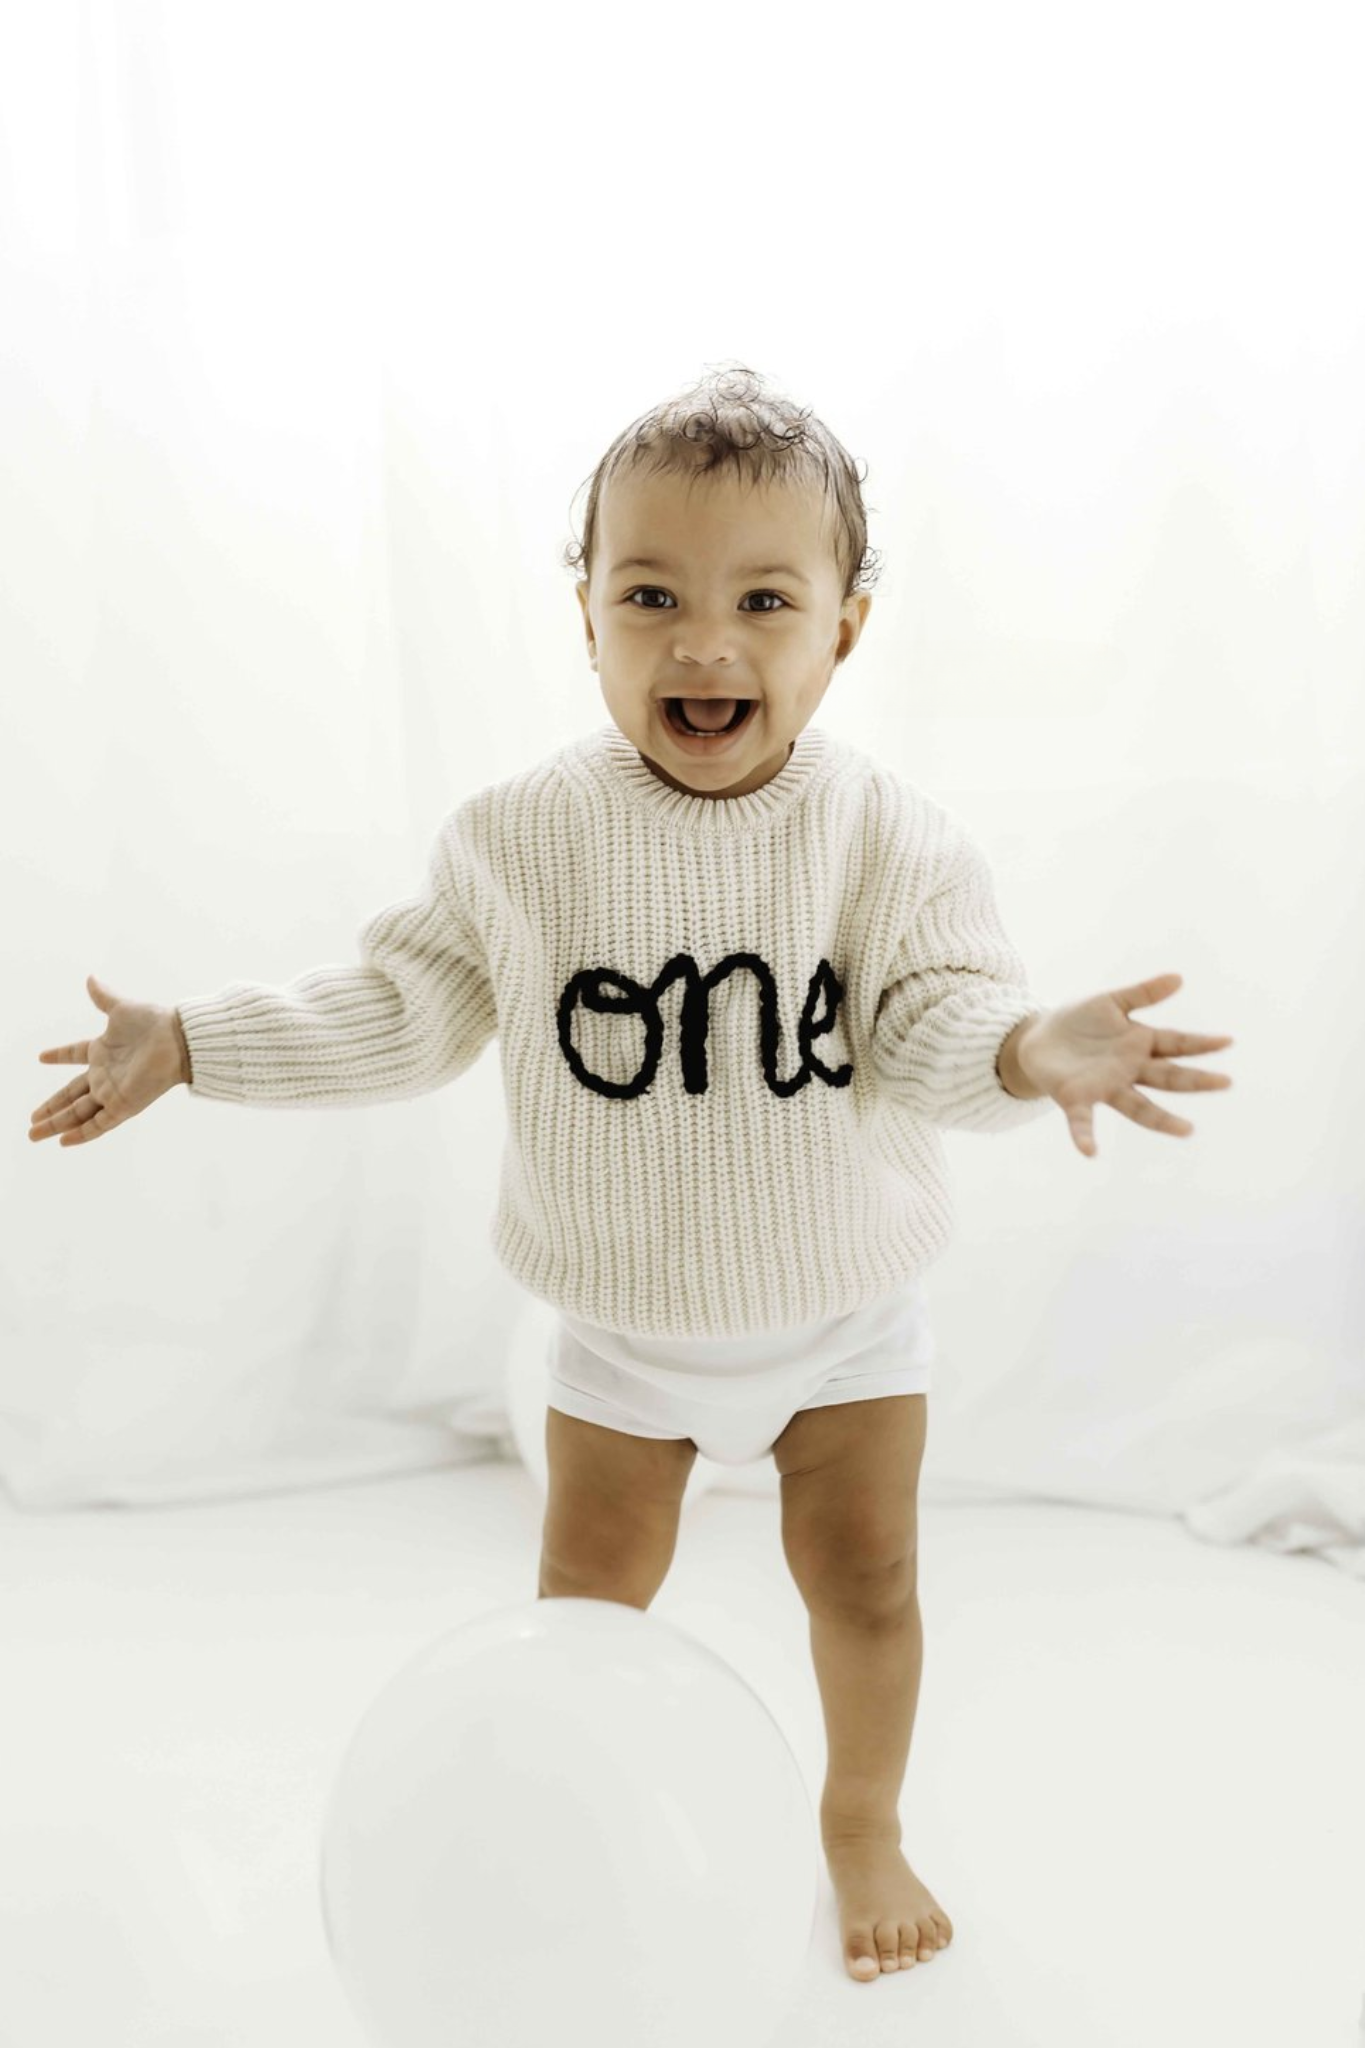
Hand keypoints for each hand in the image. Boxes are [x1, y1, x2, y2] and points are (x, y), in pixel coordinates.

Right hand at [29, 974, 187, 1147]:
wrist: (178, 1039)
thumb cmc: (154, 1022)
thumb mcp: (121, 1008)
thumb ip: (103, 997)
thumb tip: (90, 978)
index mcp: (102, 1050)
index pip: (74, 1054)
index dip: (59, 1056)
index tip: (41, 1057)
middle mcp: (105, 1075)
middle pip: (71, 1096)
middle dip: (50, 1107)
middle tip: (31, 1119)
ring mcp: (112, 1093)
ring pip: (78, 1114)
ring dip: (56, 1124)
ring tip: (32, 1134)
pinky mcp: (123, 1106)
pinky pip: (98, 1125)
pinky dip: (81, 1134)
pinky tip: (62, 1142)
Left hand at [1017, 970, 1233, 1157]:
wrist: (1037, 1038)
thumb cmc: (1079, 1021)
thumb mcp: (1111, 1002)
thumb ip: (1143, 993)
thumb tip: (1178, 978)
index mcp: (1139, 1044)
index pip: (1176, 1044)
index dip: (1200, 1043)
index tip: (1227, 1041)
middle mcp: (1129, 1070)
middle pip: (1167, 1077)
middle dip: (1195, 1080)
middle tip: (1225, 1082)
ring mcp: (1105, 1087)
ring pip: (1139, 1107)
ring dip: (1162, 1120)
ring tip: (1187, 1130)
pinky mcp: (1075, 1099)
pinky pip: (1081, 1121)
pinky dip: (1084, 1137)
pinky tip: (1089, 1152)